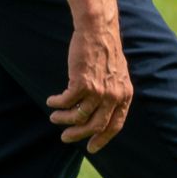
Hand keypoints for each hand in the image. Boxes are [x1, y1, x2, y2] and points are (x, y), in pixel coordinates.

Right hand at [46, 14, 131, 153]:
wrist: (98, 30)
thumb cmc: (105, 50)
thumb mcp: (117, 75)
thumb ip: (113, 93)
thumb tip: (100, 113)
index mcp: (124, 95)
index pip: (115, 125)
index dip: (102, 139)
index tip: (91, 147)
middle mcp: (114, 96)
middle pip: (95, 126)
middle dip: (78, 135)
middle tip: (65, 138)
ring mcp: (98, 91)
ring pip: (78, 117)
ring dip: (63, 119)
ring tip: (54, 117)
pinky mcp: (82, 83)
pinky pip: (66, 102)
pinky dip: (57, 104)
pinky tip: (52, 101)